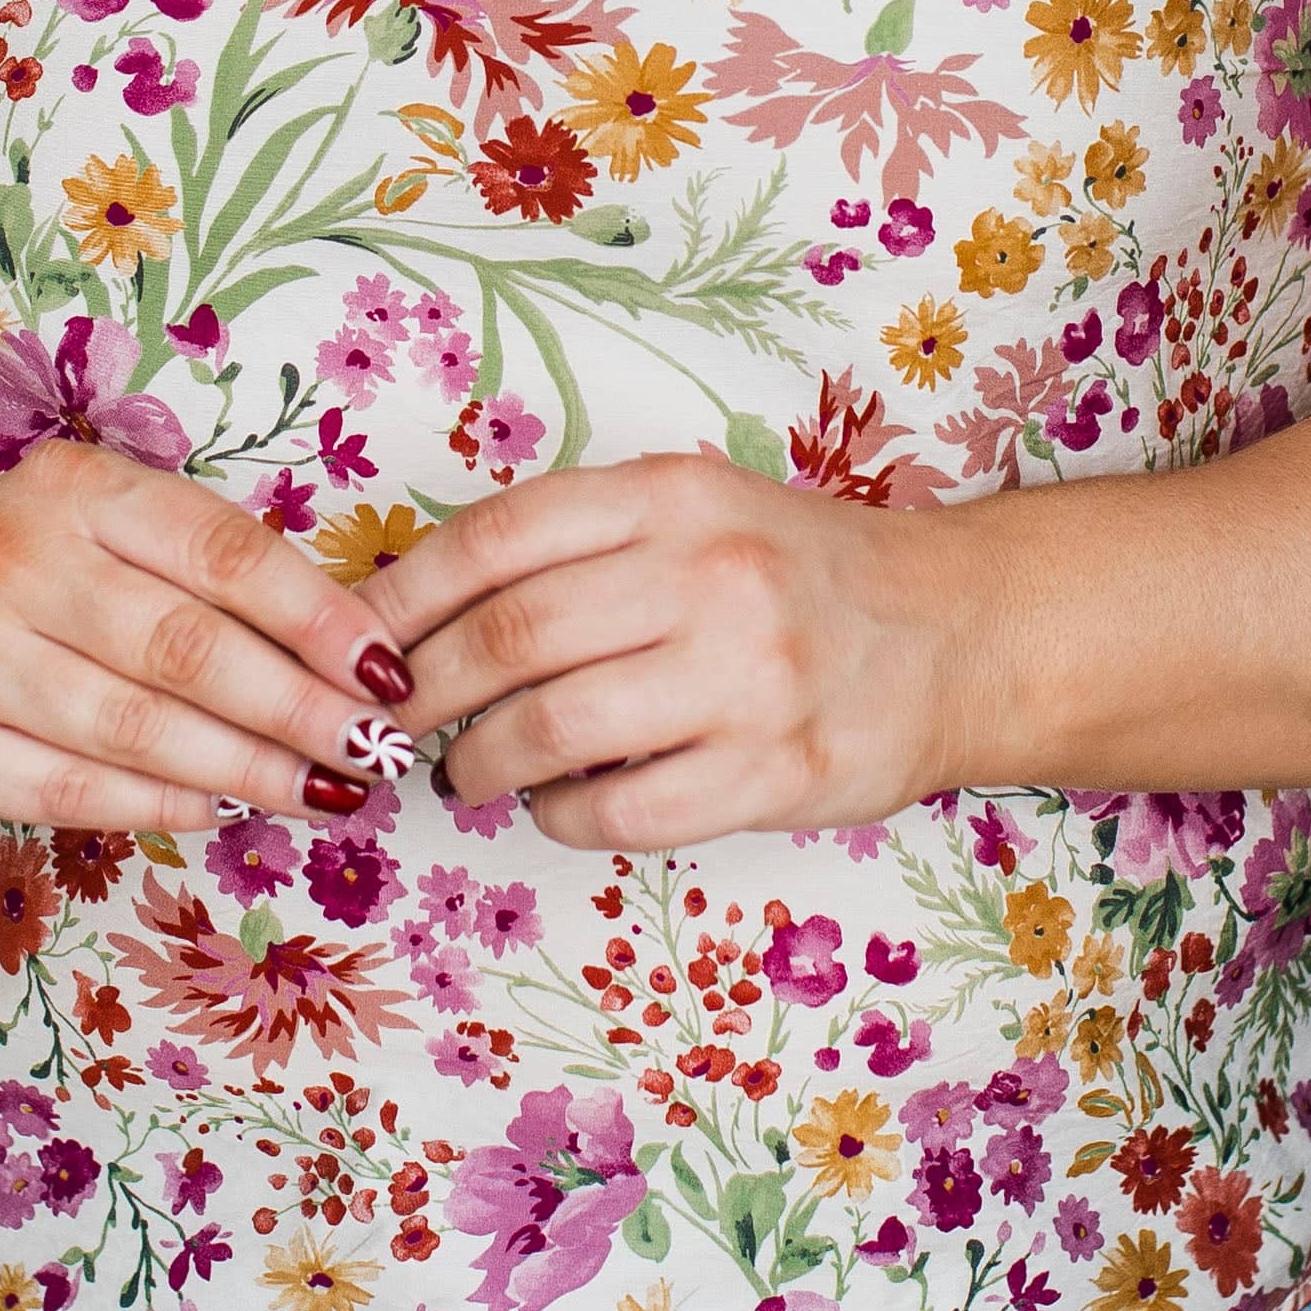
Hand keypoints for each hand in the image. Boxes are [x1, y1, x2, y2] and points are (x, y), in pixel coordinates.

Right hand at [0, 442, 417, 833]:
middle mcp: (9, 557)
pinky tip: (223, 813)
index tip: (388, 674)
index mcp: (76, 487)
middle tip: (373, 753)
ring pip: (135, 729)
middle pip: (186, 648)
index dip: (318, 618)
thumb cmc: (50, 578)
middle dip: (298, 709)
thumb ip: (219, 574)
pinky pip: (70, 792)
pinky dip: (160, 808)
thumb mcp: (120, 533)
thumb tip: (360, 659)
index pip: (223, 553)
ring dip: (246, 771)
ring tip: (324, 794)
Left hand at [372, 453, 987, 849]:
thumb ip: (578, 543)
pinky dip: (561, 815)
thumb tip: (418, 611)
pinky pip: (623, 811)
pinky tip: (557, 804)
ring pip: (553, 731)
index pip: (498, 539)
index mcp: (674, 495)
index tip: (356, 643)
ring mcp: (747, 677)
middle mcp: (709, 574)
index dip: (403, 596)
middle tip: (393, 723)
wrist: (954, 633)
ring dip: (481, 763)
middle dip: (425, 693)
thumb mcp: (696, 511)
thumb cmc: (798, 571)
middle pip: (510, 640)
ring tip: (467, 771)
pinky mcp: (777, 771)